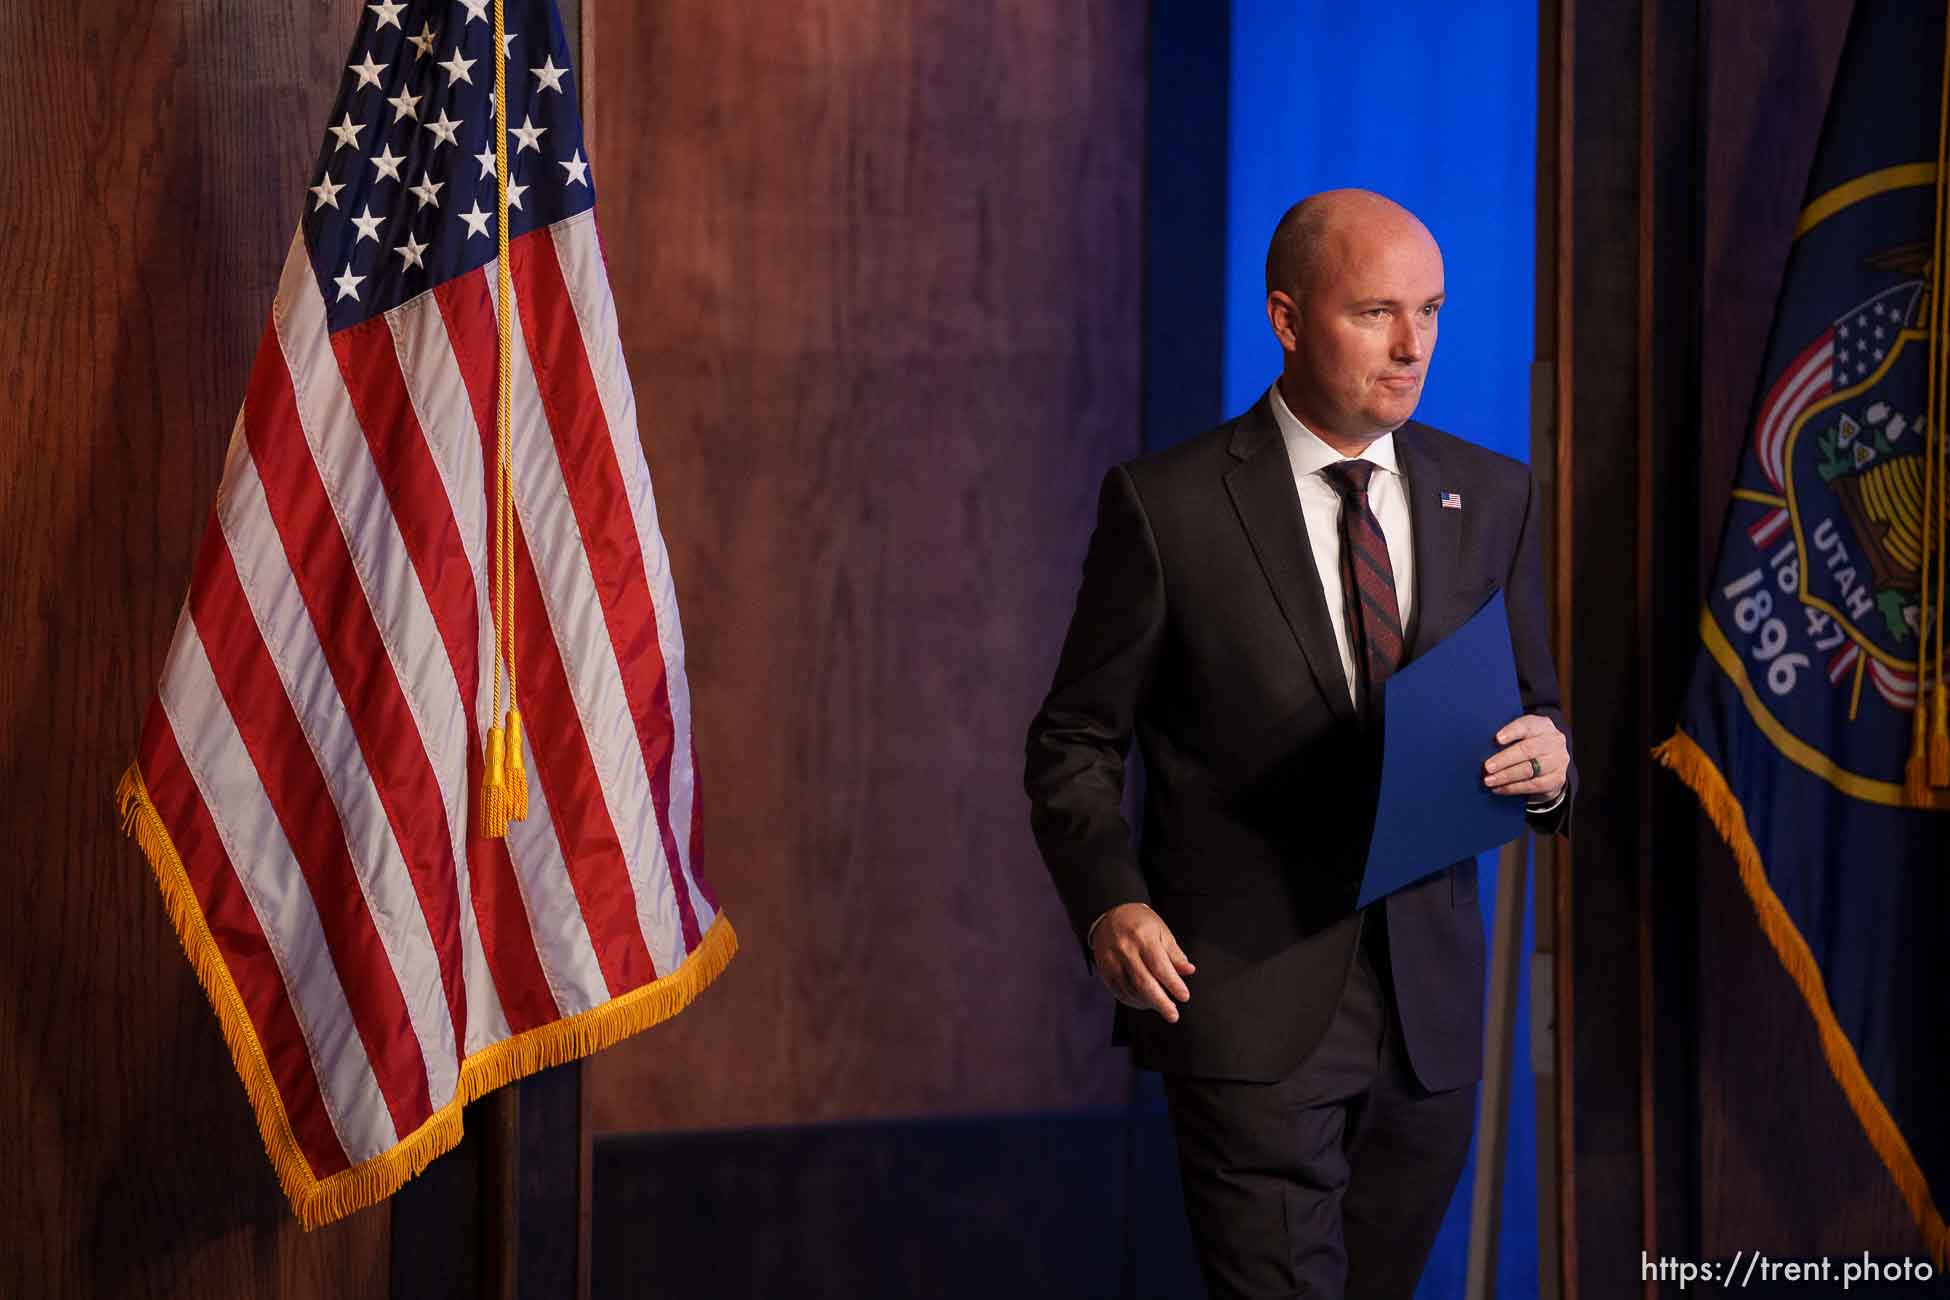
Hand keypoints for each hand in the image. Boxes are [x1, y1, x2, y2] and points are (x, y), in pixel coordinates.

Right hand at [1089, 903, 1195, 1022]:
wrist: (1109, 914)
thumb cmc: (1139, 923)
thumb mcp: (1161, 931)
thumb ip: (1175, 953)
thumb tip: (1188, 971)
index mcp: (1143, 938)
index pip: (1160, 966)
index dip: (1173, 984)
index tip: (1184, 996)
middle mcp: (1125, 950)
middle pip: (1144, 982)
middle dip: (1161, 1002)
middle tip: (1173, 1015)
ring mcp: (1112, 961)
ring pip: (1131, 990)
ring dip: (1148, 1003)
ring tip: (1162, 1007)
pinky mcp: (1104, 970)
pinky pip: (1119, 991)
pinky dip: (1133, 1001)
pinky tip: (1145, 1002)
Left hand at [1483, 713, 1567, 800]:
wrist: (1550, 765)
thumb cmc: (1527, 746)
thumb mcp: (1521, 736)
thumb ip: (1507, 737)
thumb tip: (1480, 744)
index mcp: (1543, 725)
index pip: (1528, 725)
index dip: (1512, 731)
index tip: (1497, 739)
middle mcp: (1554, 741)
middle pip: (1528, 749)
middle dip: (1504, 759)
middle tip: (1487, 767)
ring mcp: (1558, 760)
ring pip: (1530, 769)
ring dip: (1506, 776)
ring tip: (1489, 780)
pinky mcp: (1558, 779)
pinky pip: (1534, 785)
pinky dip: (1514, 788)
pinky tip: (1499, 789)